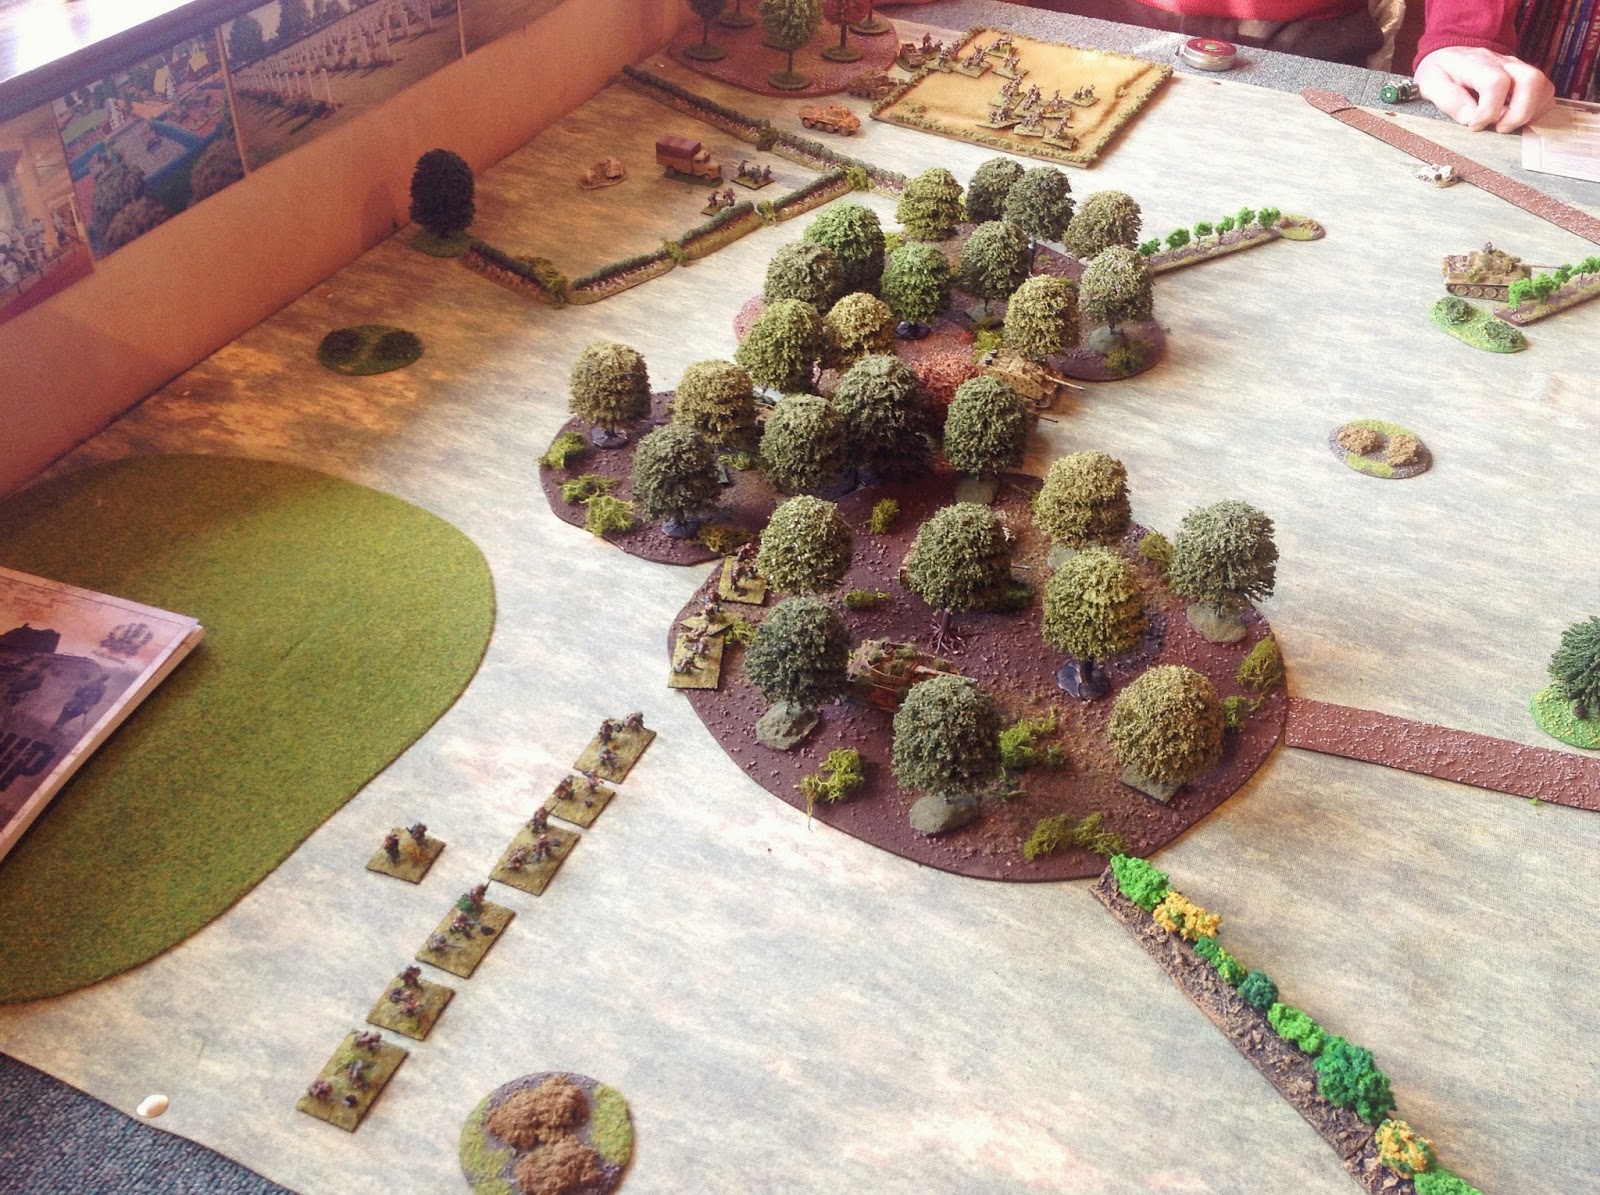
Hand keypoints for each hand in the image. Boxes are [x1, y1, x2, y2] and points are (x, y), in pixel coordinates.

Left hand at [1415, 46, 1555, 132]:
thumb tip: (1471, 118)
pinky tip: (1514, 120)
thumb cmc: (1441, 72)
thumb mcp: (1431, 84)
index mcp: (1478, 63)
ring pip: (1543, 87)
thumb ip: (1449, 100)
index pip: (1496, 82)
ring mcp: (1519, 69)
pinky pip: (1545, 94)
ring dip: (1529, 113)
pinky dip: (1535, 111)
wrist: (1451, 54)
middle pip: (1531, 80)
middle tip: (1498, 128)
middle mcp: (1505, 62)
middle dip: (1519, 113)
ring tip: (1506, 125)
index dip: (1488, 111)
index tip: (1474, 125)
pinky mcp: (1526, 78)